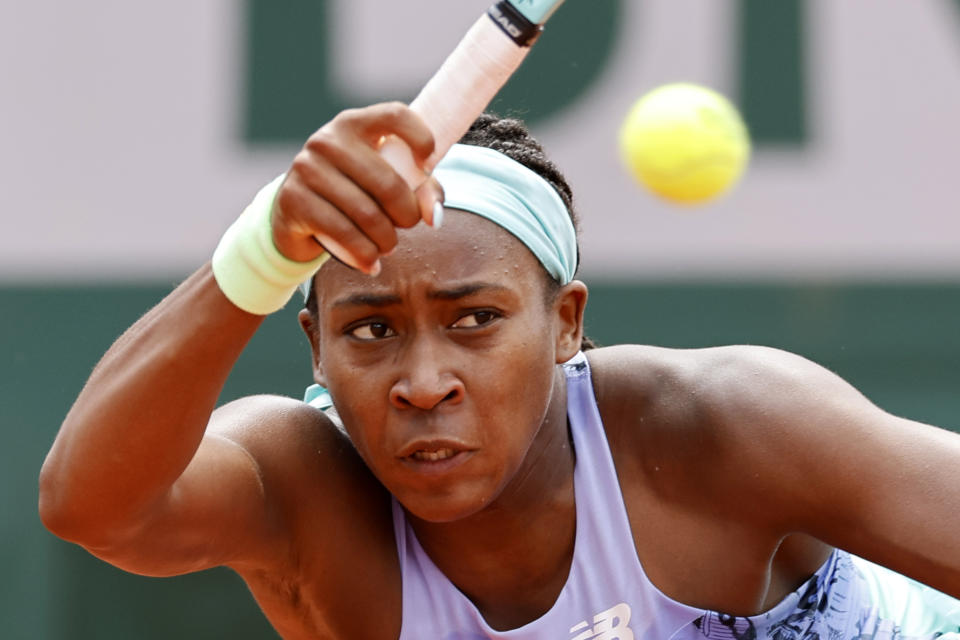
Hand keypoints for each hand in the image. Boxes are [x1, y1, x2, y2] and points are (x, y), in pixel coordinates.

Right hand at [271, 102, 442, 273]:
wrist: (295, 215)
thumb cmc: (352, 193)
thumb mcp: (385, 183)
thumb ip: (421, 191)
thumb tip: (433, 217)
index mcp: (355, 124)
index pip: (395, 115)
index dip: (420, 138)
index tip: (427, 166)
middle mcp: (328, 140)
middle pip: (388, 183)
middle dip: (406, 215)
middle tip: (407, 225)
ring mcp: (307, 167)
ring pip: (367, 214)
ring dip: (387, 240)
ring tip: (388, 245)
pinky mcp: (294, 199)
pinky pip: (343, 232)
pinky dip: (365, 254)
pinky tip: (371, 263)